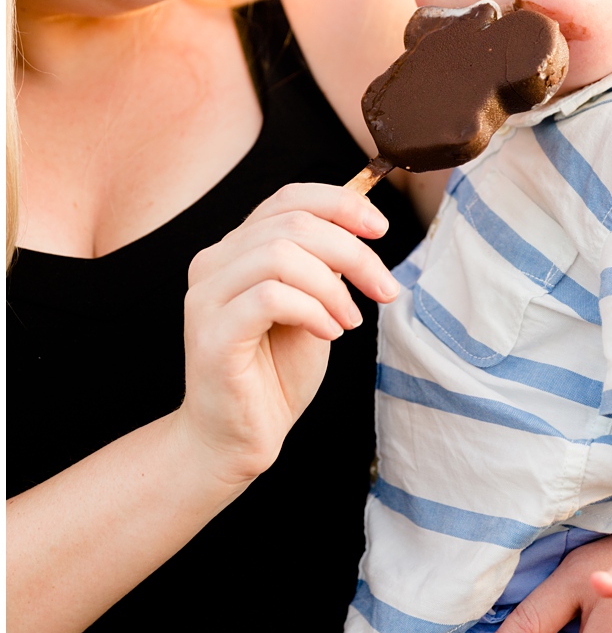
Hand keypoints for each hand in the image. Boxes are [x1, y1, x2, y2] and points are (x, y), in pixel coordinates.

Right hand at [178, 182, 397, 484]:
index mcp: (237, 249)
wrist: (239, 434)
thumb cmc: (276, 369)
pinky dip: (313, 310)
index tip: (382, 229)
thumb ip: (325, 263)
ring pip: (281, 255)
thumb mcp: (314, 303)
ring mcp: (207, 298)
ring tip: (349, 321)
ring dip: (333, 286)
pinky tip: (329, 334)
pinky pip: (270, 297)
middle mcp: (213, 263)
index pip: (288, 197)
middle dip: (353, 252)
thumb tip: (364, 224)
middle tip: (384, 290)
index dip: (341, 204)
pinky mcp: (212, 334)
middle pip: (293, 223)